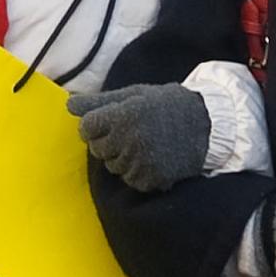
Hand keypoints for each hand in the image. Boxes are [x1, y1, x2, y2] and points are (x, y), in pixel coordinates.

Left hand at [68, 83, 212, 192]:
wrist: (206, 124)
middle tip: (131, 133)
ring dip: (122, 159)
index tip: (109, 123)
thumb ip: (99, 102)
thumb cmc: (164, 105)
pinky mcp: (152, 179)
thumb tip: (68, 106)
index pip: (86, 128)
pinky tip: (152, 159)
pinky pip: (130, 181)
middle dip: (108, 142)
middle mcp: (130, 139)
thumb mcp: (133, 95)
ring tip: (144, 144)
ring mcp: (141, 161)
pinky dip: (137, 173)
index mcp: (123, 115)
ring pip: (113, 167)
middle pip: (97, 149)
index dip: (94, 126)